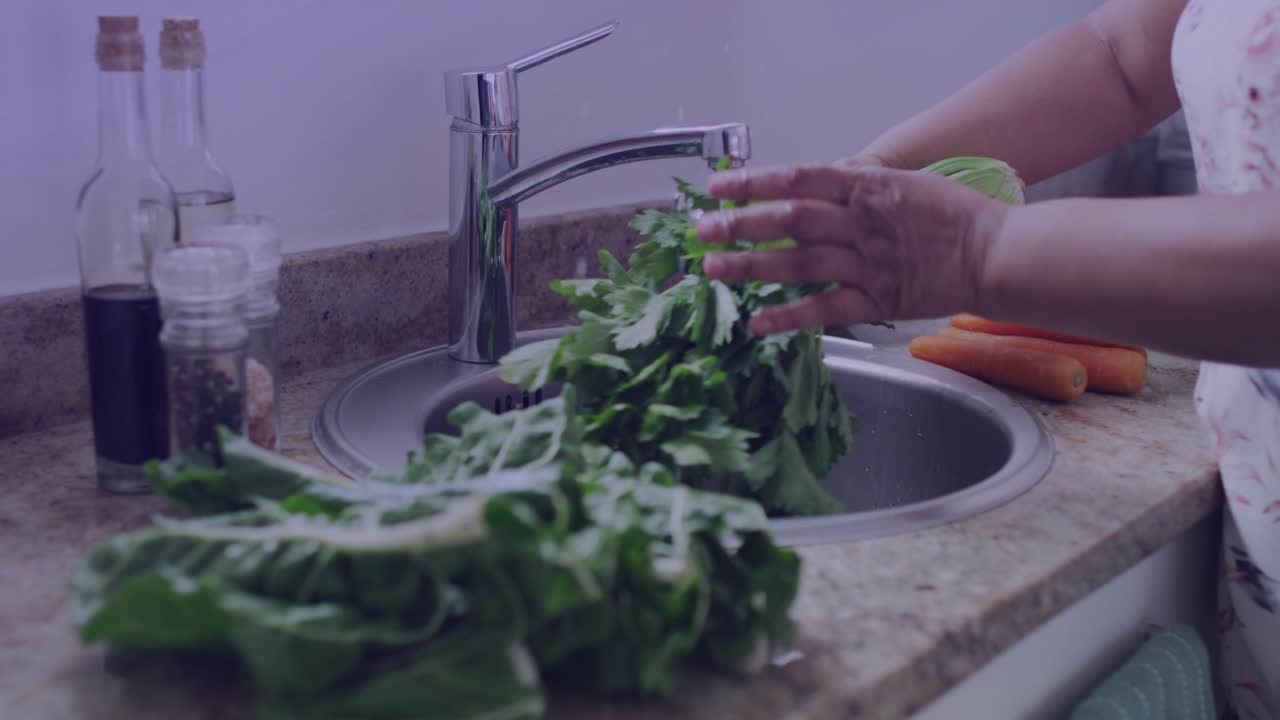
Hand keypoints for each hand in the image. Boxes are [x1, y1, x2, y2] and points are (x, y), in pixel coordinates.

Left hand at [695, 162, 1008, 335]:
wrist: (997, 253)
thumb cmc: (954, 216)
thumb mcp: (904, 182)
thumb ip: (857, 187)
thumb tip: (810, 190)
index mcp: (867, 186)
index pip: (798, 178)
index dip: (753, 182)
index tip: (717, 187)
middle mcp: (861, 222)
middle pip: (789, 220)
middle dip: (739, 224)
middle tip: (702, 231)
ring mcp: (867, 262)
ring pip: (798, 263)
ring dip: (752, 266)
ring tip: (715, 270)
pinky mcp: (877, 299)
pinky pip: (824, 309)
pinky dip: (789, 316)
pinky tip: (759, 321)